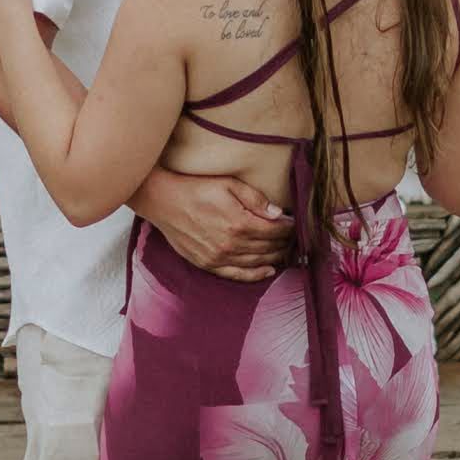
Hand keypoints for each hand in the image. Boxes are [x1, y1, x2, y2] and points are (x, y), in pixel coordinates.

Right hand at [134, 164, 288, 278]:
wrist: (164, 201)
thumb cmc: (196, 188)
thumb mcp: (229, 184)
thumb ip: (256, 199)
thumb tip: (278, 214)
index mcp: (239, 222)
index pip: (275, 230)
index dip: (289, 227)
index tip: (295, 223)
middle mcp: (231, 244)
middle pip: (269, 247)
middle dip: (285, 242)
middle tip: (293, 237)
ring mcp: (219, 257)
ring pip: (257, 262)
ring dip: (275, 257)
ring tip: (285, 250)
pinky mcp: (208, 264)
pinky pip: (237, 275)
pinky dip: (255, 275)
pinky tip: (268, 270)